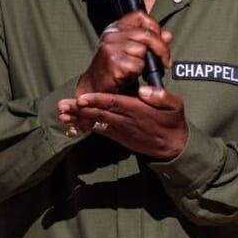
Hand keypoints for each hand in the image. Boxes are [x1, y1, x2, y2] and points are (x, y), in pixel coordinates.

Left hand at [57, 86, 187, 159]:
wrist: (174, 147)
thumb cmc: (173, 121)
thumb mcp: (176, 105)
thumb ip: (161, 96)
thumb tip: (144, 90)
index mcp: (139, 110)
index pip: (115, 103)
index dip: (97, 101)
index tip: (82, 98)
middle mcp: (127, 121)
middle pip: (100, 114)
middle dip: (80, 110)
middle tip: (62, 105)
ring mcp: (121, 130)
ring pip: (97, 123)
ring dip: (78, 118)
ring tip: (61, 115)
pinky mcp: (118, 136)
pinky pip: (100, 130)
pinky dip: (86, 125)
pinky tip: (73, 122)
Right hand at [76, 10, 172, 95]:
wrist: (96, 88)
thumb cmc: (115, 69)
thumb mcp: (132, 51)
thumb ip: (150, 41)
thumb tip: (168, 35)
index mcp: (116, 28)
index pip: (140, 15)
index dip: (154, 26)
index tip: (161, 39)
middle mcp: (112, 34)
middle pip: (146, 34)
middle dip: (161, 48)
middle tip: (165, 61)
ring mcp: (111, 47)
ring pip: (143, 50)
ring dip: (147, 63)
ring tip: (139, 69)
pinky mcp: (113, 62)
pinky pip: (138, 65)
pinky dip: (138, 72)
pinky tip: (130, 75)